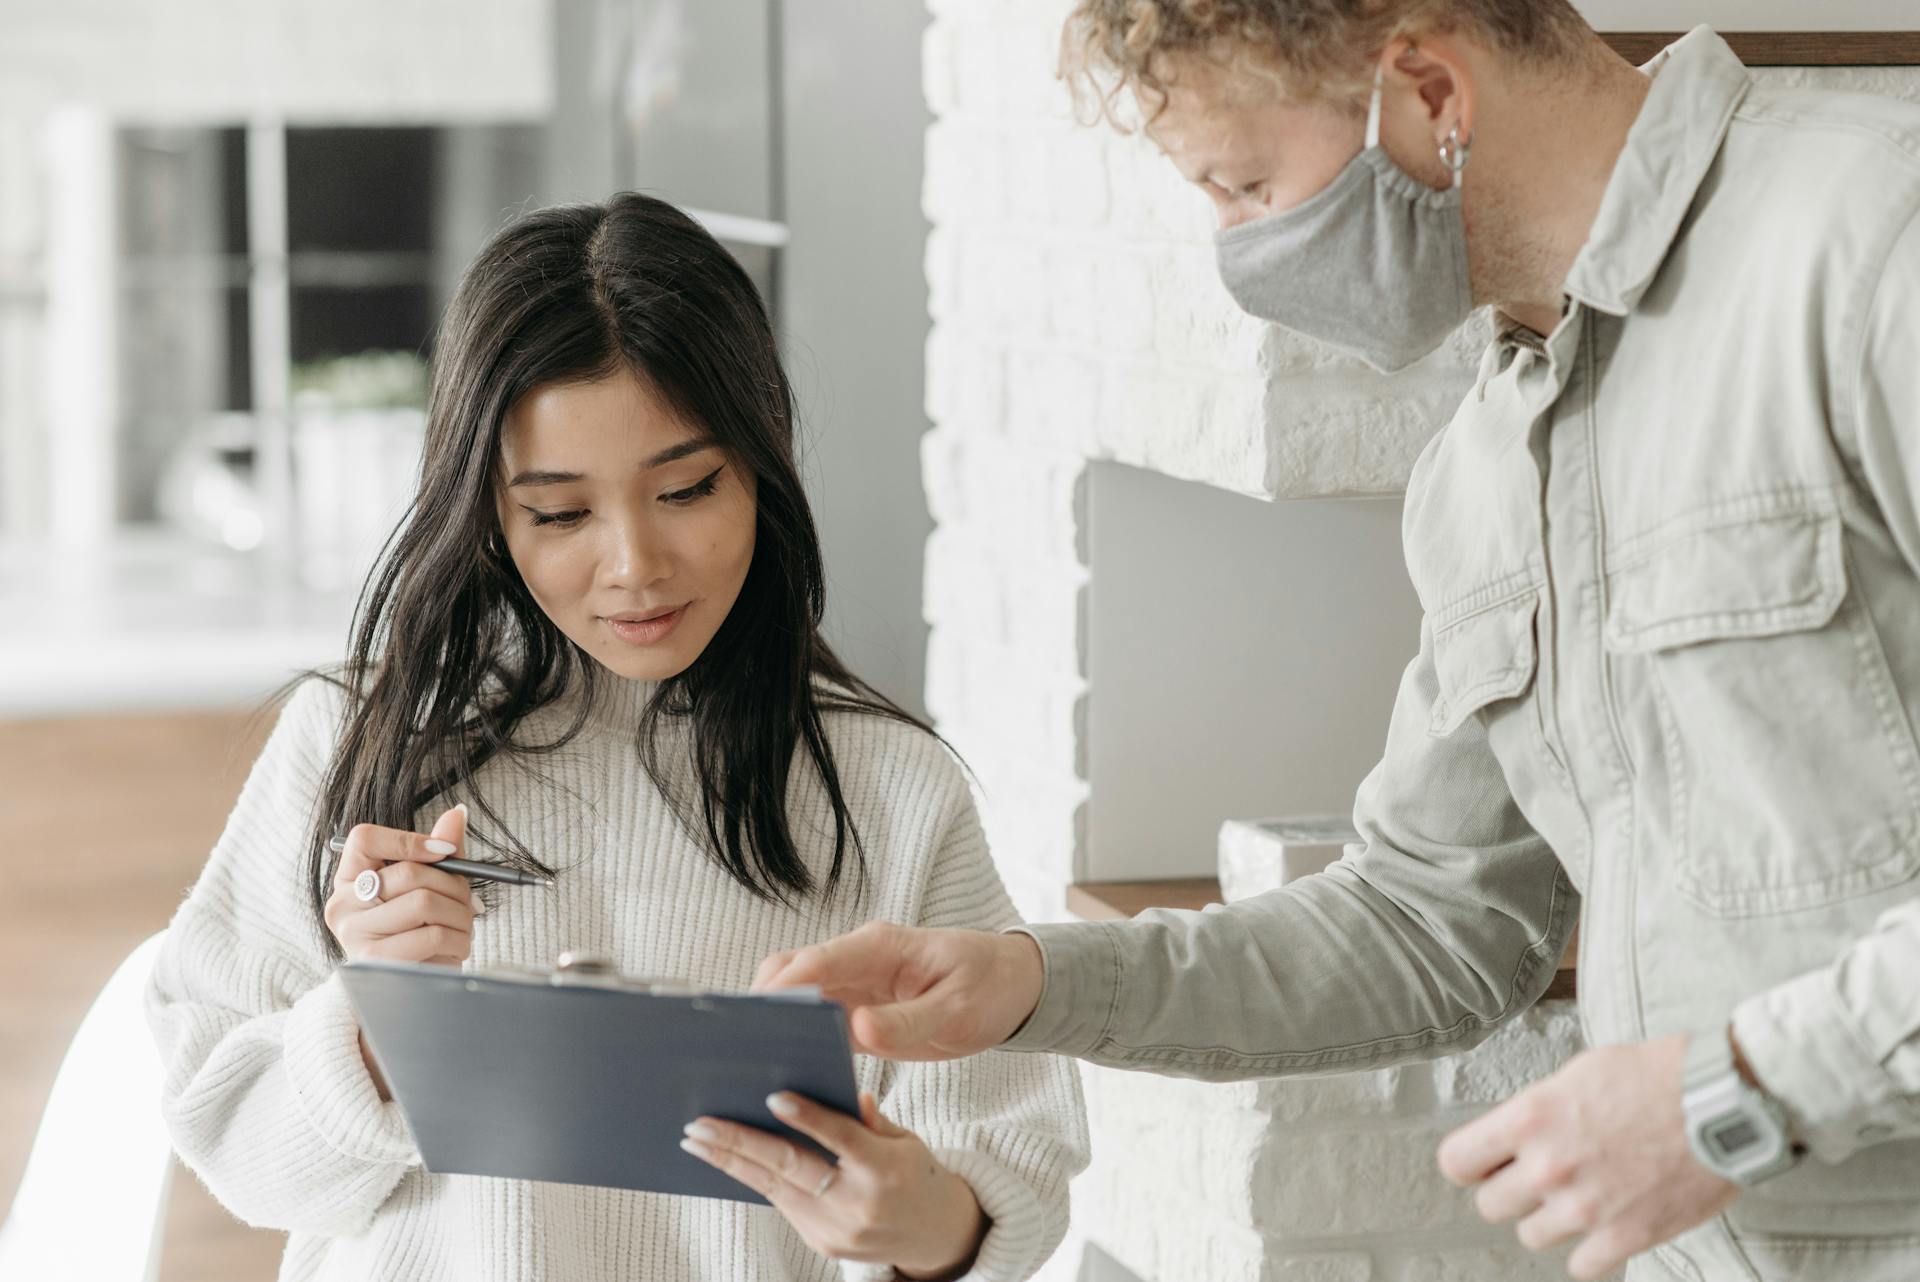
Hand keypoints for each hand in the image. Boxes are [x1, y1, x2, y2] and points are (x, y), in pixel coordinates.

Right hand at [324, 806, 473, 1097]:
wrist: (408, 994)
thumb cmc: (419, 931)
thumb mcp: (427, 886)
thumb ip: (438, 850)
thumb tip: (458, 813)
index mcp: (349, 879)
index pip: (365, 838)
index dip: (409, 839)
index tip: (444, 851)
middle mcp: (343, 905)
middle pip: (411, 873)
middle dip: (454, 886)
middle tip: (468, 902)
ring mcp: (355, 935)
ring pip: (425, 902)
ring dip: (461, 916)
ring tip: (463, 927)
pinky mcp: (376, 962)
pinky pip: (431, 935)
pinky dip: (457, 939)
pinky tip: (456, 947)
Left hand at [681, 1089, 987, 1279]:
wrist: (932, 1235)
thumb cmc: (915, 1173)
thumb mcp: (906, 1140)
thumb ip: (872, 1121)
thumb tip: (846, 1094)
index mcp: (885, 1170)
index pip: (841, 1138)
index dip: (808, 1118)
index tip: (771, 1097)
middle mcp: (857, 1204)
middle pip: (791, 1168)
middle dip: (740, 1143)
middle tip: (700, 1124)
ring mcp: (835, 1230)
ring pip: (774, 1188)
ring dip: (731, 1162)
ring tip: (696, 1140)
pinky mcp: (820, 1243)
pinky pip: (781, 1203)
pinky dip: (753, 1178)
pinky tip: (728, 1158)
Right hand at [753, 921, 1044, 1060]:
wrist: (1010, 986)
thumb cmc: (987, 987)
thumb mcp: (958, 1011)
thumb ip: (909, 1021)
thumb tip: (858, 1030)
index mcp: (880, 946)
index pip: (817, 960)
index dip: (782, 987)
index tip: (754, 1016)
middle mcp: (858, 960)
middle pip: (791, 972)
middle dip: (762, 1003)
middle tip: (743, 1046)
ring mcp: (854, 985)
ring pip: (795, 997)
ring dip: (774, 1024)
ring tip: (751, 1066)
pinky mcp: (857, 1011)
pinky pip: (815, 1023)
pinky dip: (797, 1042)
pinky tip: (785, 1075)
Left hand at [1437, 1034, 1739, 1279]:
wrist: (1722, 1103)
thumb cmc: (1655, 1076)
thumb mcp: (1578, 1073)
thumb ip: (1538, 1111)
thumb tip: (1515, 1135)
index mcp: (1529, 1119)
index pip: (1456, 1161)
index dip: (1470, 1163)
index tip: (1485, 1162)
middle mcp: (1548, 1168)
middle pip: (1490, 1205)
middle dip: (1510, 1190)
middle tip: (1541, 1176)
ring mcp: (1585, 1208)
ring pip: (1531, 1235)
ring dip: (1549, 1219)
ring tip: (1581, 1194)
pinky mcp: (1625, 1237)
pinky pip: (1580, 1265)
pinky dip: (1589, 1250)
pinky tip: (1605, 1223)